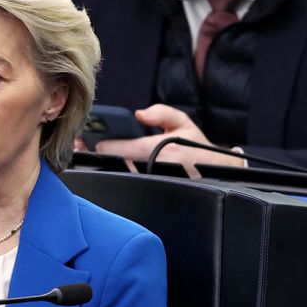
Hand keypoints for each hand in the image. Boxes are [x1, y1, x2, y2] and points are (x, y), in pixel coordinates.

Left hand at [94, 105, 245, 176]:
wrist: (219, 175)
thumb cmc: (200, 151)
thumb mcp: (184, 124)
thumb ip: (162, 113)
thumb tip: (140, 114)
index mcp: (158, 150)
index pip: (121, 149)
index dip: (104, 146)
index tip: (95, 142)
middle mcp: (153, 169)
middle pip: (117, 166)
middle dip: (103, 158)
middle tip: (87, 150)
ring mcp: (153, 184)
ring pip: (123, 178)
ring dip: (111, 169)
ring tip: (101, 160)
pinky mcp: (155, 193)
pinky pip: (134, 186)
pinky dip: (123, 179)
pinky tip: (117, 172)